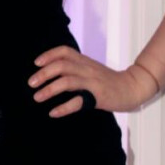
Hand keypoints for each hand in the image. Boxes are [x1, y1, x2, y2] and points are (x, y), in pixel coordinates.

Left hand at [27, 46, 158, 117]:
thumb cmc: (108, 80)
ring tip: (37, 97)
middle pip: (61, 65)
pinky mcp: (98, 97)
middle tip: (31, 84)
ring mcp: (92, 82)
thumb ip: (75, 67)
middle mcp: (86, 69)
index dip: (49, 55)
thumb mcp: (91, 68)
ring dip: (49, 89)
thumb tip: (52, 71)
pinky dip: (63, 107)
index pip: (64, 51)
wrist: (132, 87)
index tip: (36, 63)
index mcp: (84, 61)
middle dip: (43, 74)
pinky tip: (53, 112)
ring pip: (67, 81)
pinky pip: (78, 101)